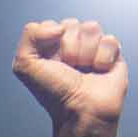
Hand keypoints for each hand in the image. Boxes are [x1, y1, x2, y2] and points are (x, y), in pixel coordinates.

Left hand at [13, 18, 125, 136]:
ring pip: (91, 28)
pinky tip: (99, 72)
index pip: (52, 25)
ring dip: (85, 53)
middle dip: (68, 48)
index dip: (50, 42)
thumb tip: (58, 26)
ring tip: (84, 71)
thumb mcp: (24, 66)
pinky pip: (110, 39)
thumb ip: (29, 35)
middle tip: (69, 69)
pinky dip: (103, 58)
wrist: (80, 112)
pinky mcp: (112, 53)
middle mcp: (71, 45)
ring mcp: (92, 48)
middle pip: (72, 24)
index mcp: (49, 47)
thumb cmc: (55, 94)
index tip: (51, 64)